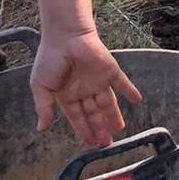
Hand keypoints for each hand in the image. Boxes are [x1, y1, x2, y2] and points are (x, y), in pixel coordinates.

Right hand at [32, 28, 142, 147]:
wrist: (65, 36)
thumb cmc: (49, 59)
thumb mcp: (40, 87)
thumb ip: (44, 108)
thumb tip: (41, 128)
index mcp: (67, 95)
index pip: (78, 117)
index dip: (84, 130)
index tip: (90, 143)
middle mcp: (84, 90)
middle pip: (94, 113)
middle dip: (100, 128)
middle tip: (107, 143)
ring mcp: (98, 81)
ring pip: (108, 103)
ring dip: (114, 116)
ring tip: (119, 129)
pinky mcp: (111, 71)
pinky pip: (123, 83)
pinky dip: (131, 91)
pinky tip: (137, 100)